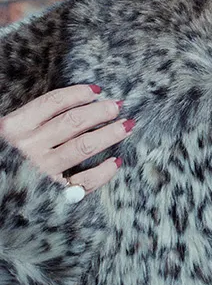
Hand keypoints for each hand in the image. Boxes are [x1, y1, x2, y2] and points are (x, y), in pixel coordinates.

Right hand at [0, 85, 134, 194]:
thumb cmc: (6, 156)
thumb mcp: (12, 132)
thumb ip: (36, 119)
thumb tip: (79, 102)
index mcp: (14, 127)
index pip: (53, 102)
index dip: (78, 93)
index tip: (97, 90)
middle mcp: (27, 147)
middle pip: (73, 122)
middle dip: (100, 111)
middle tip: (118, 105)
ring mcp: (40, 171)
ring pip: (82, 146)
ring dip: (109, 134)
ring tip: (126, 125)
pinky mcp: (50, 195)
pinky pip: (83, 182)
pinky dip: (102, 173)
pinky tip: (115, 162)